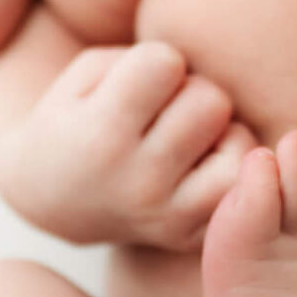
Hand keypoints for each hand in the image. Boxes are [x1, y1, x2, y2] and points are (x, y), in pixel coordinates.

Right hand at [0, 38, 257, 248]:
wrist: (53, 199)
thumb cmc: (76, 119)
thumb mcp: (85, 75)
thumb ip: (145, 61)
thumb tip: (215, 92)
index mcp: (100, 136)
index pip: (165, 63)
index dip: (156, 61)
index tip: (136, 81)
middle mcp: (137, 181)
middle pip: (210, 100)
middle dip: (191, 92)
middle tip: (162, 109)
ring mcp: (167, 215)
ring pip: (238, 143)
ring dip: (217, 128)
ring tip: (183, 133)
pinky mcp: (190, 235)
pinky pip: (243, 185)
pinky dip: (233, 163)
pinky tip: (202, 158)